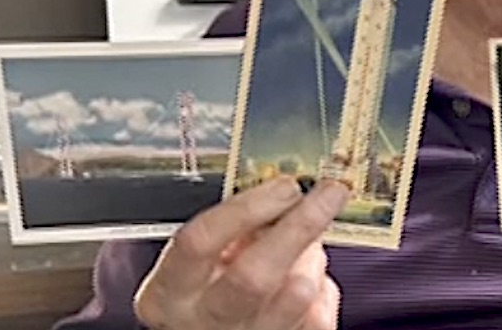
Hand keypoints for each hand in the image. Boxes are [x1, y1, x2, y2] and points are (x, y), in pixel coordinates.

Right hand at [133, 176, 350, 329]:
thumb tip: (282, 195)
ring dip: (312, 259)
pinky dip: (322, 288)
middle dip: (299, 226)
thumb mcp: (198, 261)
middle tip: (330, 193)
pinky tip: (307, 281)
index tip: (285, 185)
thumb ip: (231, 229)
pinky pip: (318, 315)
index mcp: (172, 291)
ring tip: (306, 248)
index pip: (201, 242)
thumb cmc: (206, 295)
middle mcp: (206, 321)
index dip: (247, 209)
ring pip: (296, 294)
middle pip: (254, 276)